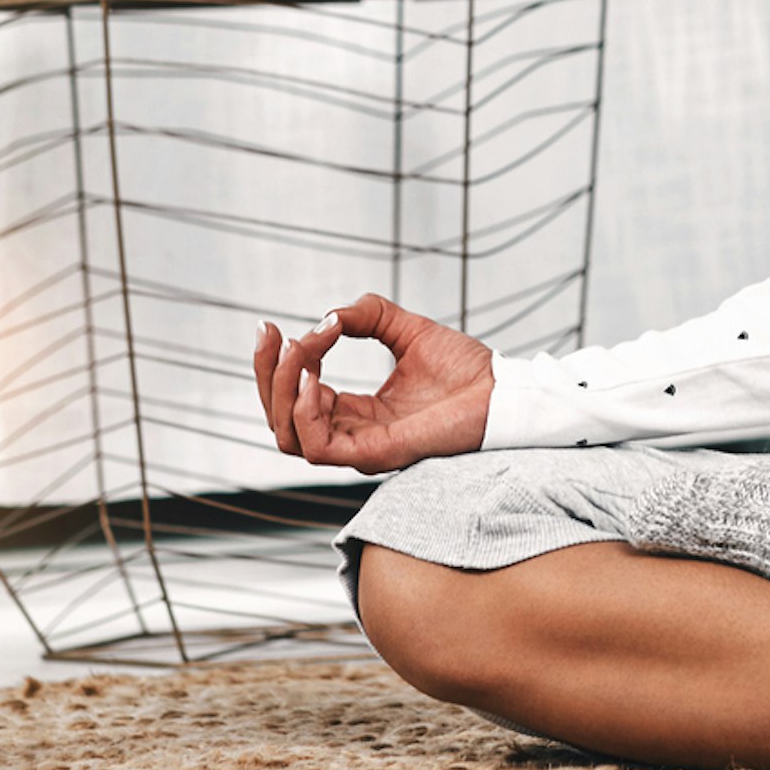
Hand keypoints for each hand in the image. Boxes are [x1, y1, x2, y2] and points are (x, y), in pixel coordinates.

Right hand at [253, 295, 494, 470]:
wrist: (503, 391)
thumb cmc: (466, 369)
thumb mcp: (406, 329)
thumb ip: (367, 316)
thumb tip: (327, 317)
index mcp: (356, 412)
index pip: (295, 399)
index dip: (279, 363)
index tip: (280, 326)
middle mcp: (352, 434)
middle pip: (280, 420)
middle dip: (266, 375)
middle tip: (269, 334)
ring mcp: (361, 447)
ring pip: (289, 436)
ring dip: (282, 390)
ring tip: (299, 351)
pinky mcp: (376, 453)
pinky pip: (319, 447)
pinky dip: (306, 412)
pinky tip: (315, 378)